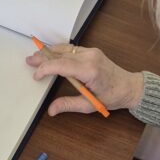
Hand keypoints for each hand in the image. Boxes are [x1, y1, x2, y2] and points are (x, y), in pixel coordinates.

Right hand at [26, 43, 144, 116]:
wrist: (129, 86)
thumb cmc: (112, 96)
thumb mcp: (89, 105)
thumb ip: (68, 105)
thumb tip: (51, 110)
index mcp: (90, 71)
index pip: (61, 65)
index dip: (46, 68)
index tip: (36, 75)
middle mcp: (90, 57)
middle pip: (61, 55)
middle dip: (43, 58)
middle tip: (29, 61)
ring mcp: (91, 52)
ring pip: (65, 49)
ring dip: (50, 52)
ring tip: (36, 57)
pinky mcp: (92, 51)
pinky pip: (72, 48)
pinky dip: (59, 51)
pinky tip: (50, 54)